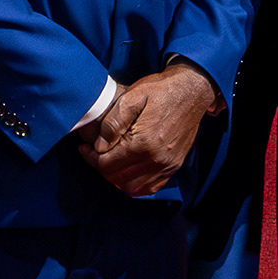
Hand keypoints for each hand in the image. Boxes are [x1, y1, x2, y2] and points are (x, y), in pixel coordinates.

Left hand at [80, 62, 221, 197]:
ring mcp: (167, 165)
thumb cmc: (162, 90)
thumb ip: (113, 122)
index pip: (107, 164)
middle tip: (94, 152)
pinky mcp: (173, 166)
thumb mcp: (133, 96)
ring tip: (110, 160)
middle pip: (116, 177)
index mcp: (145, 143)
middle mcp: (157, 159)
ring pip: (131, 187)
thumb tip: (100, 146)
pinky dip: (134, 183)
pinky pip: (149, 188)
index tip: (85, 148)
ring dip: (116, 177)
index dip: (90, 158)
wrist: (192, 90)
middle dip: (100, 166)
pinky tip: (128, 169)